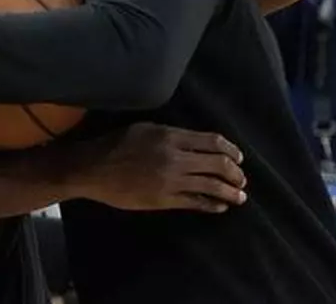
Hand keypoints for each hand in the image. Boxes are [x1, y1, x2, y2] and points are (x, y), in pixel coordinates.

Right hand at [71, 123, 247, 212]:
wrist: (94, 169)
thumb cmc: (117, 144)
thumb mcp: (146, 128)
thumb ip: (172, 134)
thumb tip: (196, 142)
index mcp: (171, 136)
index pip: (212, 142)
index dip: (230, 150)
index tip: (238, 157)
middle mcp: (175, 157)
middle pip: (217, 163)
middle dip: (235, 172)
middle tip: (242, 178)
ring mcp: (171, 180)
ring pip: (211, 185)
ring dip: (230, 191)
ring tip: (240, 196)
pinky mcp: (164, 199)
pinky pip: (195, 202)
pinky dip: (211, 205)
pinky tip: (220, 207)